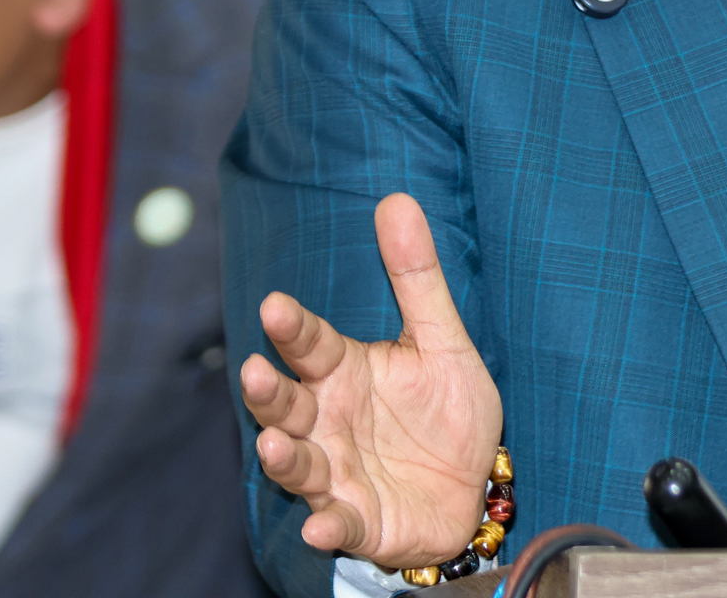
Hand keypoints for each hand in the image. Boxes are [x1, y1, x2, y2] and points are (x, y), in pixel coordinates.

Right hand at [239, 193, 503, 566]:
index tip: (275, 304)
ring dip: (284, 458)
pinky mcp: (357, 520)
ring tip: (274, 444)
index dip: (293, 328)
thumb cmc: (444, 411)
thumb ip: (416, 276)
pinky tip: (319, 525)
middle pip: (288, 404)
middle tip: (253, 372)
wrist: (473, 484)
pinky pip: (336, 524)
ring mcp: (337, 474)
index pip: (311, 345)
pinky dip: (326, 526)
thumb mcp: (440, 338)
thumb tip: (397, 199)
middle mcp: (328, 421)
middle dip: (268, 392)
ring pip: (299, 464)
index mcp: (343, 372)